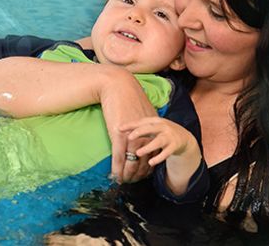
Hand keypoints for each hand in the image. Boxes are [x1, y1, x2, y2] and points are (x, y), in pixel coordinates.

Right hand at [98, 68, 156, 182]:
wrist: (118, 86)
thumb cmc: (129, 97)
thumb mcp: (144, 111)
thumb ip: (148, 124)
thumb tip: (148, 132)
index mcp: (152, 130)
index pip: (153, 155)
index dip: (148, 167)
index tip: (143, 174)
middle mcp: (145, 136)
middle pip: (143, 163)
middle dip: (138, 175)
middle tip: (132, 182)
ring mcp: (132, 137)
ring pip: (131, 164)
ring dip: (127, 176)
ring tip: (123, 182)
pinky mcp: (119, 136)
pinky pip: (119, 159)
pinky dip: (117, 170)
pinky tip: (115, 177)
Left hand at [120, 117, 196, 165]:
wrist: (183, 138)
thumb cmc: (163, 132)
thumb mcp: (153, 128)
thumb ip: (141, 129)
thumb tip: (120, 131)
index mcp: (156, 121)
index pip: (142, 121)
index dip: (130, 125)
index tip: (119, 128)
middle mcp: (163, 127)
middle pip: (150, 128)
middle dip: (139, 132)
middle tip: (129, 138)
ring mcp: (170, 136)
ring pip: (159, 141)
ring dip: (148, 147)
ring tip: (138, 153)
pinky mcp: (175, 146)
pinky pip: (166, 152)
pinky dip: (158, 158)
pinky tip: (151, 163)